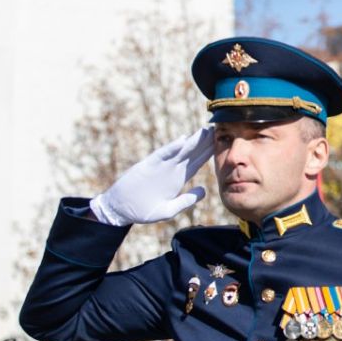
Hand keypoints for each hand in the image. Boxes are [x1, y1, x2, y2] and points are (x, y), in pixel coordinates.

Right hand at [90, 127, 213, 225]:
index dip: (209, 153)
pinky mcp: (147, 166)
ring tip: (205, 130)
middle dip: (204, 142)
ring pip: (179, 151)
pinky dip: (171, 148)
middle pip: (192, 153)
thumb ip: (186, 201)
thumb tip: (204, 191)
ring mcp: (160, 166)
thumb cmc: (143, 211)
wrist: (120, 210)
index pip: (197, 162)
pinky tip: (182, 141)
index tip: (221, 143)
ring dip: (192, 141)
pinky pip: (161, 155)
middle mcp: (171, 170)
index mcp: (178, 178)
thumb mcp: (168, 210)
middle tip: (218, 129)